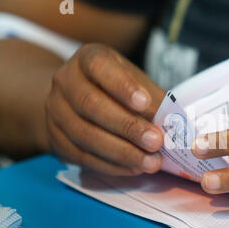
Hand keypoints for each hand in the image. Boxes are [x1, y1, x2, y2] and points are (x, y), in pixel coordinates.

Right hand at [45, 43, 164, 175]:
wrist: (76, 101)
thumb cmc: (117, 90)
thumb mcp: (135, 84)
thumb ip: (152, 99)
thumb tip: (173, 124)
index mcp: (87, 59)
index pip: (100, 66)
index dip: (122, 85)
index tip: (145, 102)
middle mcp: (65, 81)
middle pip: (91, 105)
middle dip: (127, 126)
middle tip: (156, 142)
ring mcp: (54, 111)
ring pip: (85, 135)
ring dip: (122, 152)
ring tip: (150, 162)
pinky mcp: (54, 139)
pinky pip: (81, 156)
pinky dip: (111, 165)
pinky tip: (133, 168)